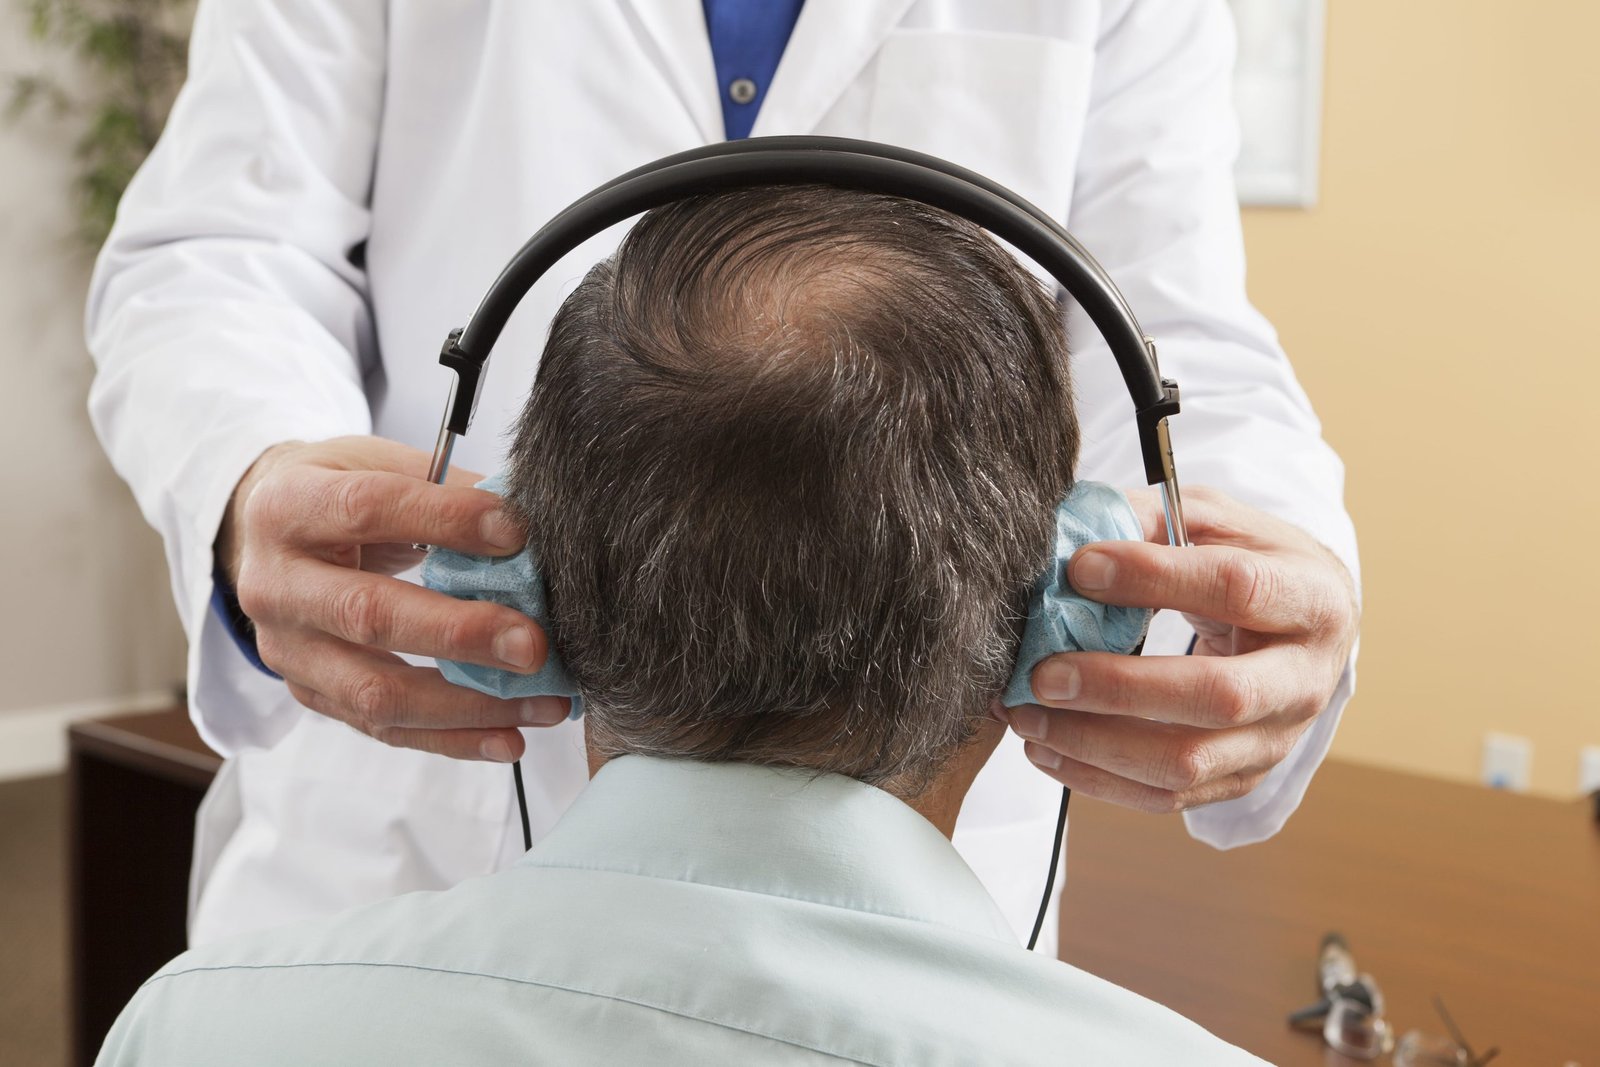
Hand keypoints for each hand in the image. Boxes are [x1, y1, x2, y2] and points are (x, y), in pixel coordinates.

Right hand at [219, 435, 569, 761]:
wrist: (272, 536)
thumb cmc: (342, 493)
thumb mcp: (381, 465)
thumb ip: (448, 487)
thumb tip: (531, 524)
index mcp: (288, 507)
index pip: (367, 509)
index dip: (444, 520)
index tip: (516, 532)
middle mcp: (274, 585)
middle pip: (369, 616)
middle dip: (460, 634)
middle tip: (533, 645)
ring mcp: (287, 650)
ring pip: (377, 692)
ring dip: (470, 704)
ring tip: (543, 702)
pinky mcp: (311, 694)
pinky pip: (385, 728)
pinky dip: (454, 739)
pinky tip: (509, 738)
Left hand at [1003, 486, 1358, 812]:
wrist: (1309, 628)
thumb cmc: (1251, 562)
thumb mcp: (1213, 520)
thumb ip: (1150, 520)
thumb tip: (1070, 541)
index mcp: (1308, 598)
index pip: (1236, 588)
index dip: (1153, 578)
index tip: (1080, 569)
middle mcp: (1303, 678)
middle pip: (1218, 696)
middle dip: (1118, 688)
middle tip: (1042, 674)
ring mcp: (1276, 739)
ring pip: (1187, 762)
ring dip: (1094, 744)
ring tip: (1028, 715)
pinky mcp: (1241, 779)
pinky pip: (1167, 796)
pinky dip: (1097, 778)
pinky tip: (1047, 748)